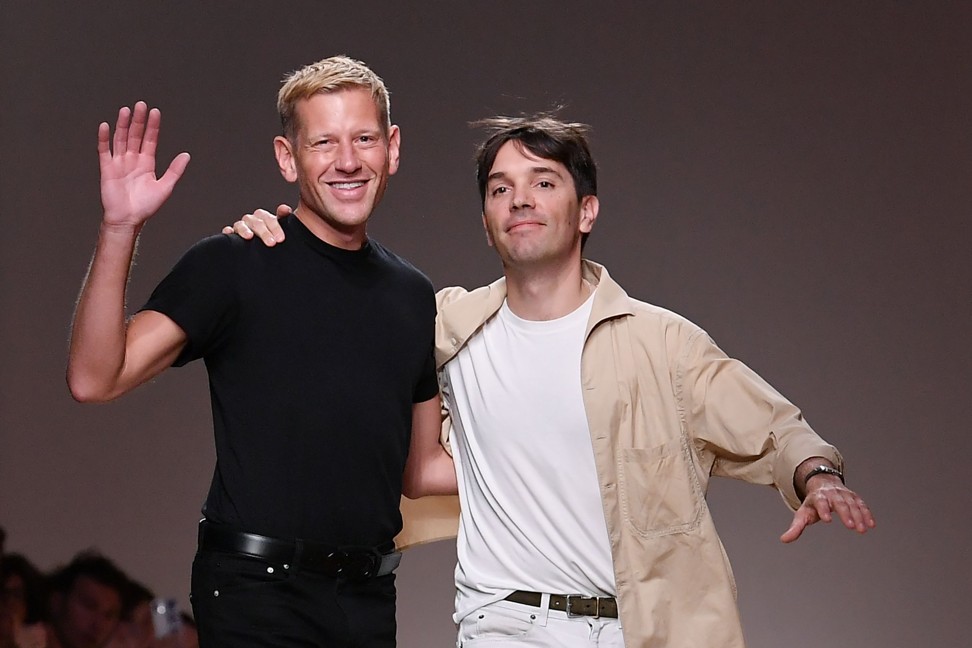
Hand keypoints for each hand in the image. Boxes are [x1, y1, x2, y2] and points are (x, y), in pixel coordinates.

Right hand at [99, 101, 189, 228]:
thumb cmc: (146, 207)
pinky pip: (104, 151)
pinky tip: (106, 126)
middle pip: (135, 135)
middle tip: (141, 105)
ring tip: (126, 111)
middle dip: (138, 121)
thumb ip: (175, 170)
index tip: (155, 112)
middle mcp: (133, 160)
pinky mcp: (107, 169)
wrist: (128, 220)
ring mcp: (119, 163)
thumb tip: (186, 155)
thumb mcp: (165, 187)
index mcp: (147, 164)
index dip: (153, 126)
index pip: (150, 140)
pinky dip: (104, 139)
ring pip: (121, 139)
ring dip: (123, 125)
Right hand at [222, 204, 292, 245]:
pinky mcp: (232, 236)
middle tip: (272, 243)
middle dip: (264, 232)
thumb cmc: (275, 238)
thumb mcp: (282, 229)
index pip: (268, 218)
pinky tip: (229, 233)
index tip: (281, 239)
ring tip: (250, 236)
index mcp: (264, 218)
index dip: (275, 227)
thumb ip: (284, 217)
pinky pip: (228, 231)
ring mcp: (241, 227)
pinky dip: (228, 231)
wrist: (268, 248)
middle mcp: (252, 221)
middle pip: (256, 222)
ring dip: (245, 230)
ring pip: (241, 225)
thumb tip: (285, 208)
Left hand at [780, 476, 875, 542]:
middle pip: (839, 503)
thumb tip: (784, 539)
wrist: (822, 483)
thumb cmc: (813, 503)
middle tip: (850, 526)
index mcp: (818, 497)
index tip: (827, 520)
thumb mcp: (803, 513)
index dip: (823, 510)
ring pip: (852, 504)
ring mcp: (844, 494)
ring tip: (862, 530)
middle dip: (845, 513)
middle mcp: (832, 494)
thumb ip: (795, 527)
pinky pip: (861, 505)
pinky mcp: (854, 497)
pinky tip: (871, 524)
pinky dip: (867, 513)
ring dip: (858, 516)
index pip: (820, 502)